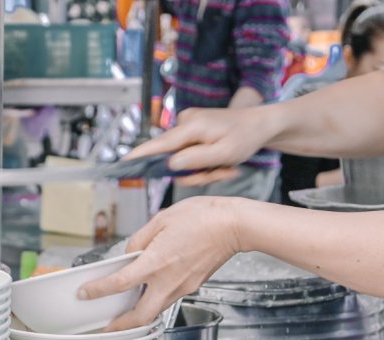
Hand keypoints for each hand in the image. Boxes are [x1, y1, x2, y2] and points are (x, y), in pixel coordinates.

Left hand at [79, 197, 241, 329]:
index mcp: (157, 261)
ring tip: (122, 314)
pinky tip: (148, 293)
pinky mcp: (192, 287)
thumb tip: (129, 254)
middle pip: (140, 316)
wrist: (234, 225)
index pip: (120, 283)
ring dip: (137, 316)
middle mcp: (169, 280)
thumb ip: (139, 239)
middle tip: (105, 328)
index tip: (85, 294)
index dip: (98, 291)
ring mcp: (182, 287)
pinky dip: (154, 301)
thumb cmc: (202, 217)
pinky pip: (168, 299)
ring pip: (155, 310)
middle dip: (120, 327)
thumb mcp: (161, 219)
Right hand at [128, 106, 276, 186]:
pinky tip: (221, 162)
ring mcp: (189, 126)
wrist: (261, 124)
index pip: (158, 145)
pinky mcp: (193, 131)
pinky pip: (191, 154)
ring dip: (203, 169)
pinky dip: (205, 163)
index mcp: (191, 127)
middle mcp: (185, 123)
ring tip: (224, 167)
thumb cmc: (245, 137)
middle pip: (174, 158)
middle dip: (195, 172)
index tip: (122, 164)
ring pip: (184, 160)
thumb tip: (170, 165)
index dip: (139, 156)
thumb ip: (195, 160)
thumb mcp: (223, 154)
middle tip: (219, 172)